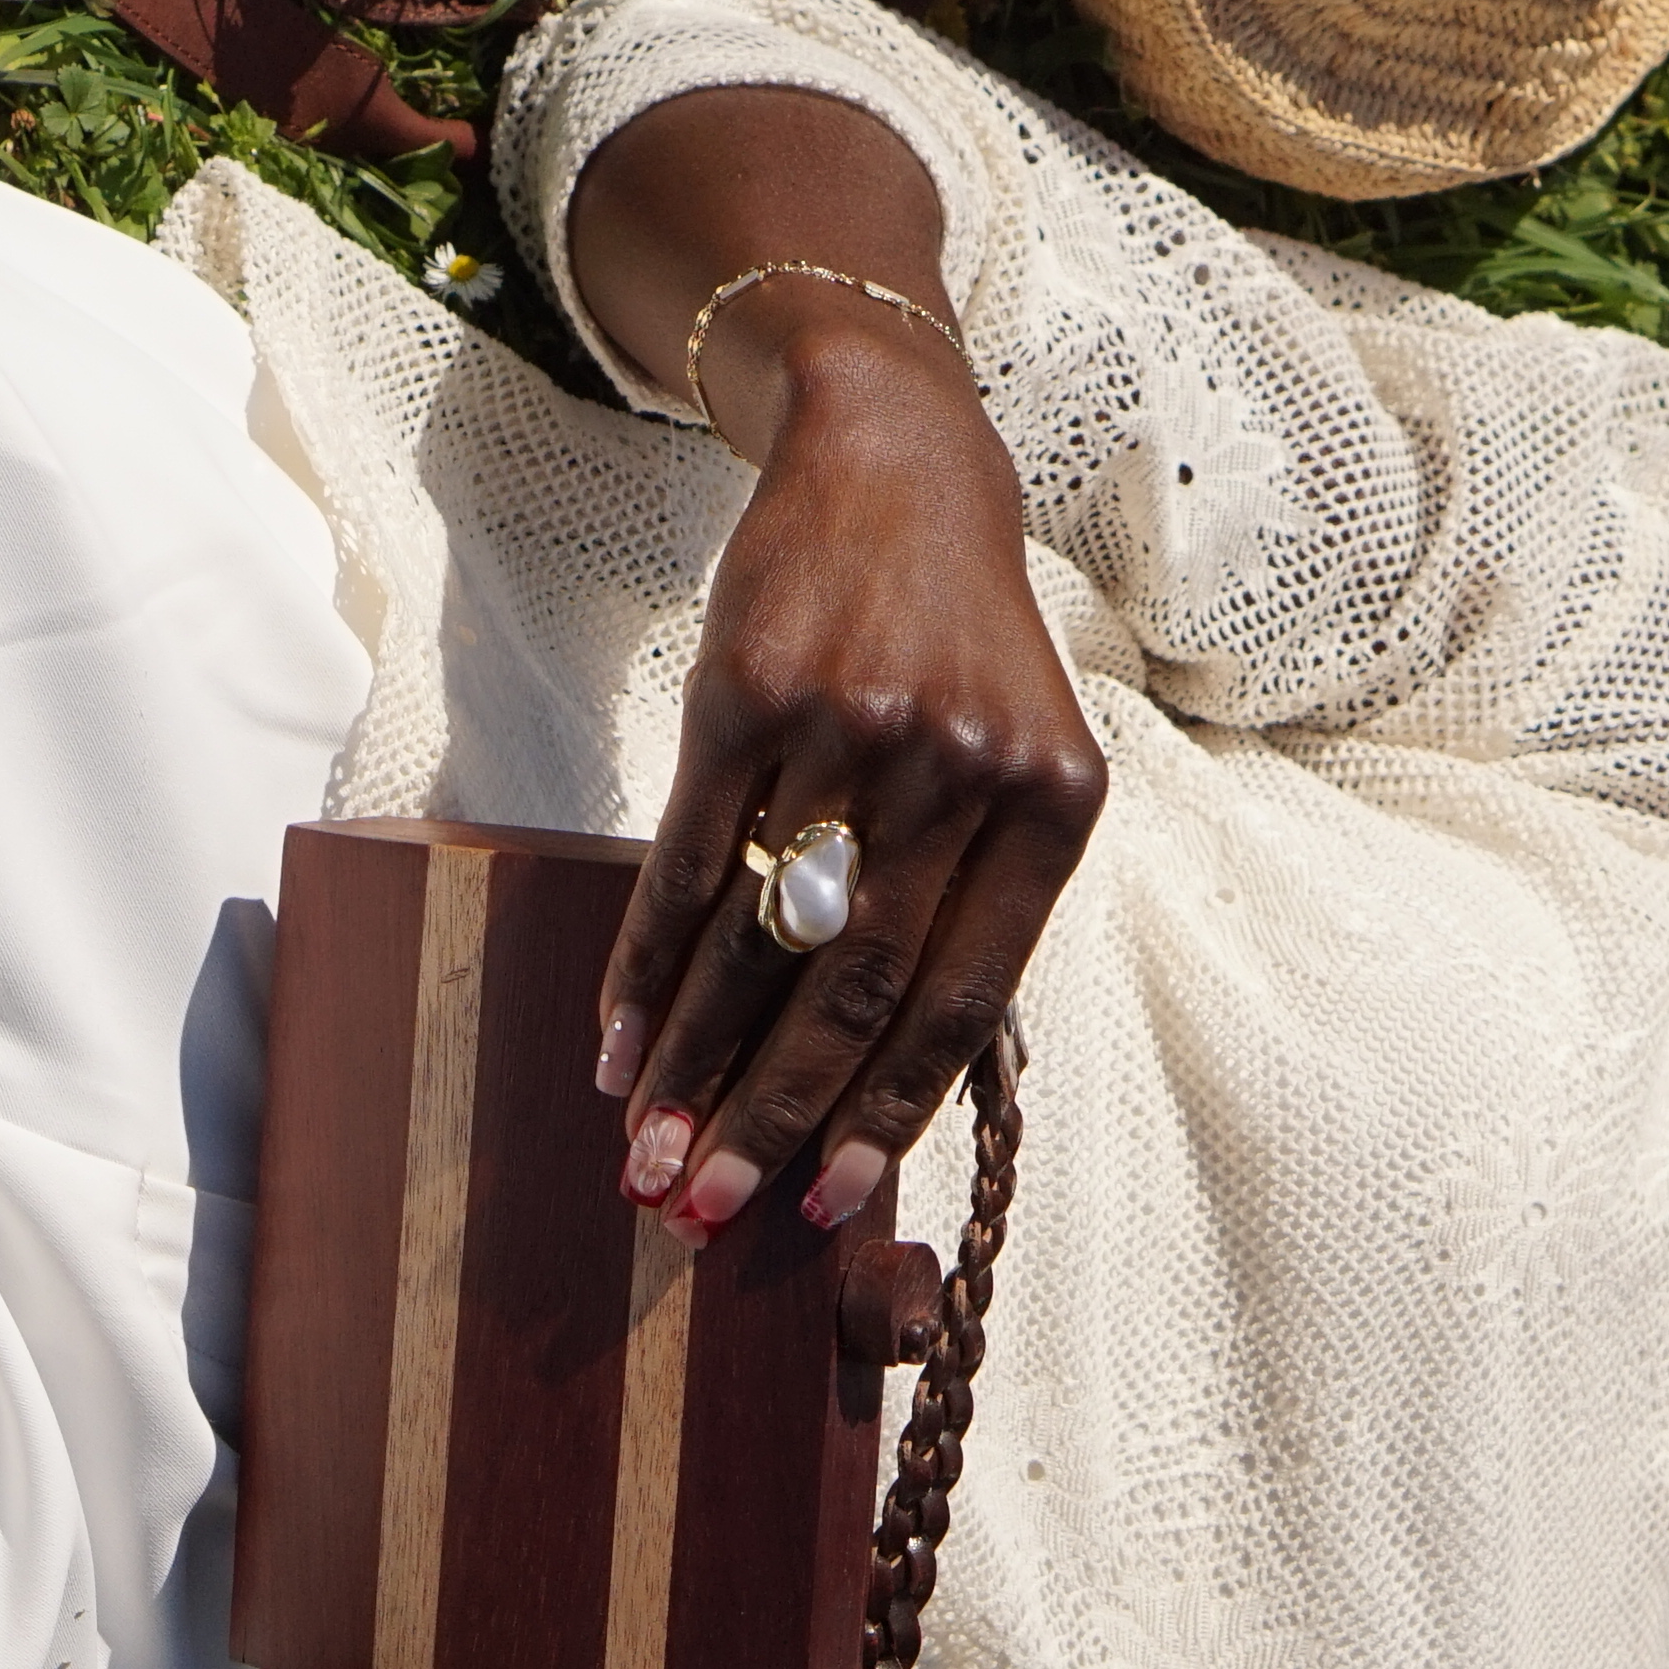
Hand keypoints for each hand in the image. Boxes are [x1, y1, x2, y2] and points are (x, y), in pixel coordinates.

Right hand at [604, 295, 1103, 1243]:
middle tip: (706, 1204)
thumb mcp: (1013, 760)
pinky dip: (647, 966)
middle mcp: (959, 770)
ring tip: (645, 1149)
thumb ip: (972, 904)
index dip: (886, 1115)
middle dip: (772, 1116)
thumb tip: (882, 1092)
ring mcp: (852, 728)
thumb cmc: (957, 646)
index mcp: (1051, 807)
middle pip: (855, 989)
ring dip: (693, 1064)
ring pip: (760, 940)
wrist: (896, 463)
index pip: (962, 1000)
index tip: (826, 1204)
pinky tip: (616, 1040)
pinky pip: (686, 864)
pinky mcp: (750, 693)